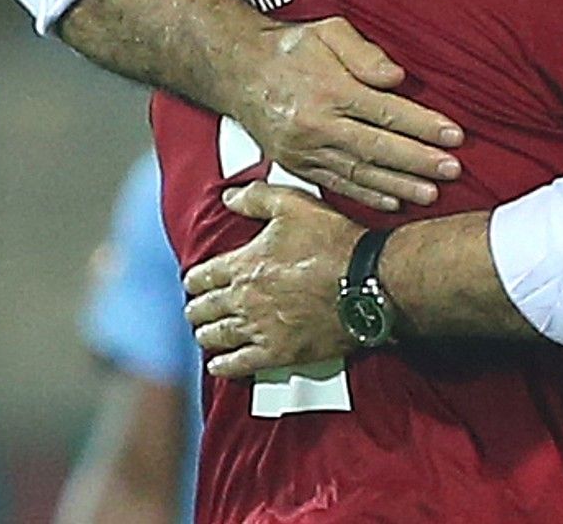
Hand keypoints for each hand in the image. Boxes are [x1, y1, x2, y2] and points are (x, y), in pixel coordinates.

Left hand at [183, 182, 365, 377]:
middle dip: (197, 309)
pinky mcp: (279, 353)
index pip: (202, 276)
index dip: (194, 280)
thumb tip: (228, 196)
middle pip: (204, 309)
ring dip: (207, 335)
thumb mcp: (294, 205)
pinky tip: (219, 364)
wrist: (367, 281)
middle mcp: (244, 298)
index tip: (195, 283)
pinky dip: (223, 365)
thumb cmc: (333, 242)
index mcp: (243, 264)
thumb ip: (256, 198)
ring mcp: (260, 328)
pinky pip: (238, 365)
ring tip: (206, 334)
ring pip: (216, 337)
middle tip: (197, 310)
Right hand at [236, 17, 464, 210]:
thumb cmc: (291, 48)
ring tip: (431, 193)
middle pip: (377, 148)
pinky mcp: (297, 165)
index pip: (386, 111)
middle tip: (453, 170)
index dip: (423, 125)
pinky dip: (367, 195)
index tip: (454, 136)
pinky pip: (337, 184)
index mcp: (329, 90)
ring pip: (359, 173)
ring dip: (399, 185)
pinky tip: (393, 201)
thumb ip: (365, 53)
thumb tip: (397, 78)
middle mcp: (316, 124)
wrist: (238, 71)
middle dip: (419, 161)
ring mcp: (304, 150)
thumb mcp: (328, 32)